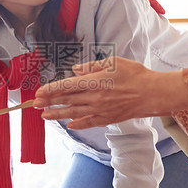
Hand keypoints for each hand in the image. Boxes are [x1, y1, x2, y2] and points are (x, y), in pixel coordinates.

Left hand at [32, 56, 187, 128]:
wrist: (153, 93)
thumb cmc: (135, 74)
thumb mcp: (113, 62)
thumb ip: (92, 67)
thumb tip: (75, 70)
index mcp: (94, 81)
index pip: (67, 86)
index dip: (51, 89)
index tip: (39, 92)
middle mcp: (94, 97)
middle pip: (66, 100)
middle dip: (49, 102)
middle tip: (34, 104)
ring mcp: (100, 110)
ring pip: (74, 113)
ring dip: (57, 114)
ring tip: (44, 116)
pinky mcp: (108, 118)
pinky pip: (89, 122)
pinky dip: (78, 124)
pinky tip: (69, 125)